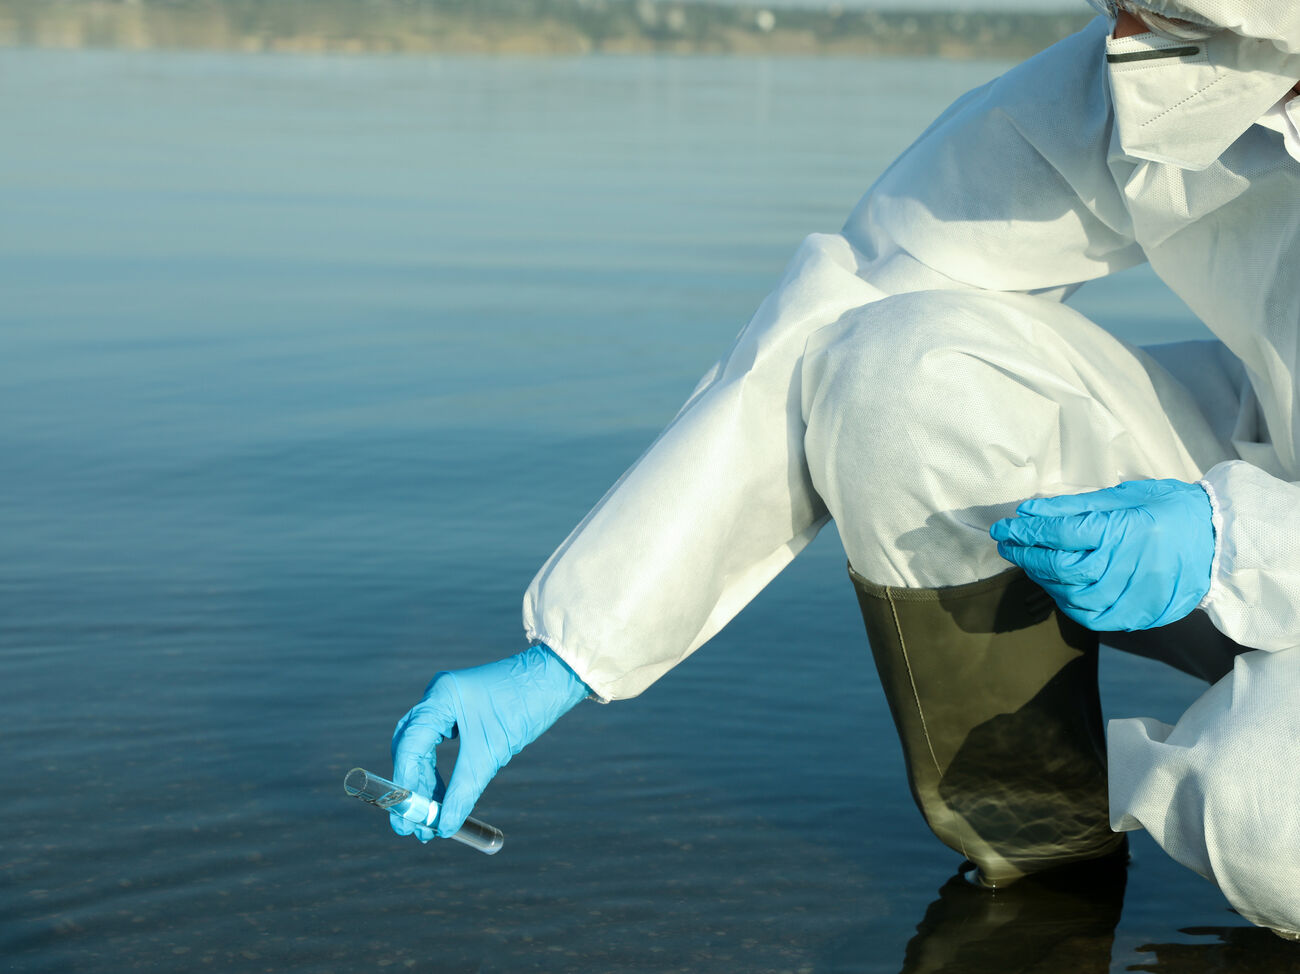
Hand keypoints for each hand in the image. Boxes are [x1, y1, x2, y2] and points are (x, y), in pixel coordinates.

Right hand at [390, 644, 588, 839]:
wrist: (554, 680)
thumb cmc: (525, 706)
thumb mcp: (491, 752)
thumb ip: (464, 790)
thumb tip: (445, 826)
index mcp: (440, 696)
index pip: (410, 744)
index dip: (406, 784)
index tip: (406, 817)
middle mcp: (437, 697)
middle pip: (409, 748)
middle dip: (411, 788)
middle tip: (411, 826)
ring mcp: (446, 703)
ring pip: (422, 750)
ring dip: (423, 785)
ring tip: (427, 821)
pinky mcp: (458, 712)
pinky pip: (436, 746)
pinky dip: (437, 773)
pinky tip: (441, 798)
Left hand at [989, 479, 1213, 631]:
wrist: (1218, 540)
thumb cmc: (1168, 509)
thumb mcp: (1122, 496)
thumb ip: (1073, 506)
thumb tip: (1028, 511)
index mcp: (1124, 529)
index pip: (1061, 534)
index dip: (1027, 532)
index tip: (1004, 528)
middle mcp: (1128, 564)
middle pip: (1061, 567)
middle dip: (1027, 555)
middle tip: (1008, 544)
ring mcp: (1134, 594)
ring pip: (1072, 595)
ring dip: (1043, 580)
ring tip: (1030, 563)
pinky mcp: (1139, 613)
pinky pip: (1091, 617)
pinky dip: (1067, 603)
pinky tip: (1057, 587)